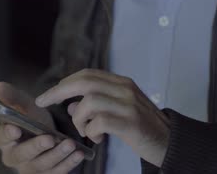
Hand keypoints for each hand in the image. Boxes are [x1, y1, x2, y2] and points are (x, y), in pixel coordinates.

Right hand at [0, 82, 84, 173]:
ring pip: (41, 165)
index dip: (7, 134)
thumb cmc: (33, 120)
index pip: (1, 137)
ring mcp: (30, 169)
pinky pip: (57, 172)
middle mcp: (14, 157)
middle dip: (35, 147)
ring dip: (56, 155)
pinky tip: (78, 154)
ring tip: (70, 144)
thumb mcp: (25, 107)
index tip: (15, 128)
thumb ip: (13, 97)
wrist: (51, 134)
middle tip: (49, 138)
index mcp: (5, 139)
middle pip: (21, 155)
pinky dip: (68, 164)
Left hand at [35, 69, 169, 166]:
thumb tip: (69, 106)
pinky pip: (99, 122)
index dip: (64, 83)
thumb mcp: (119, 110)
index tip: (47, 95)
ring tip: (86, 132)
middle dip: (59, 92)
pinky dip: (92, 131)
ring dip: (79, 119)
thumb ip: (96, 105)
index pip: (87, 74)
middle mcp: (125, 89)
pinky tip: (98, 139)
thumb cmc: (142, 127)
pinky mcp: (131, 122)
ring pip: (89, 102)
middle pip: (84, 82)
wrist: (171, 142)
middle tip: (45, 103)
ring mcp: (129, 104)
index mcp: (122, 83)